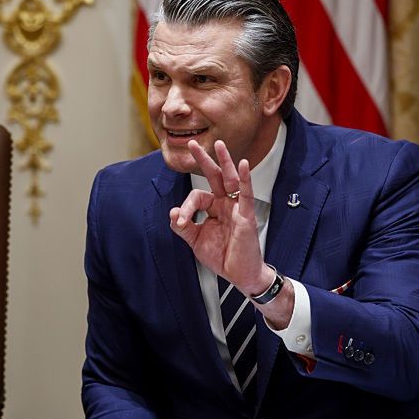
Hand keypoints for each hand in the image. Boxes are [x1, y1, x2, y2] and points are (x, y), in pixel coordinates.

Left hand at [168, 140, 271, 295]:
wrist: (240, 275)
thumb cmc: (222, 257)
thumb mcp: (195, 241)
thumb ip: (183, 227)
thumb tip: (172, 212)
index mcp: (213, 208)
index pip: (196, 196)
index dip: (185, 207)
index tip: (180, 221)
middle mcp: (225, 204)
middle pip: (214, 176)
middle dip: (204, 159)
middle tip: (192, 143)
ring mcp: (236, 208)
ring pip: (230, 179)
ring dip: (225, 161)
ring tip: (219, 144)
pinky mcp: (246, 215)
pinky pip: (246, 194)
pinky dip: (245, 179)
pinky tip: (243, 164)